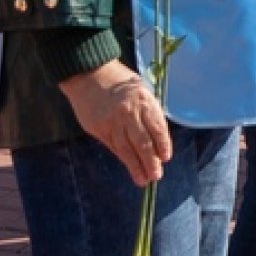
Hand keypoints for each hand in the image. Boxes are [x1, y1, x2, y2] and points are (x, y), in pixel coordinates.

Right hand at [61, 60, 171, 188]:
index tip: (166, 158)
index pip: (157, 128)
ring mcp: (112, 122)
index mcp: (143, 100)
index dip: (163, 145)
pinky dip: (122, 158)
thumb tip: (157, 138)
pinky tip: (129, 166)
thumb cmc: (120, 81)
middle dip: (151, 162)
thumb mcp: (141, 90)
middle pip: (143, 143)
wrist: (89, 75)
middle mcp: (129, 113)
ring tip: (143, 180)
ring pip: (127, 149)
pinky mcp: (99, 128)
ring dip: (136, 167)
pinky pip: (113, 147)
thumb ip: (149, 112)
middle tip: (156, 175)